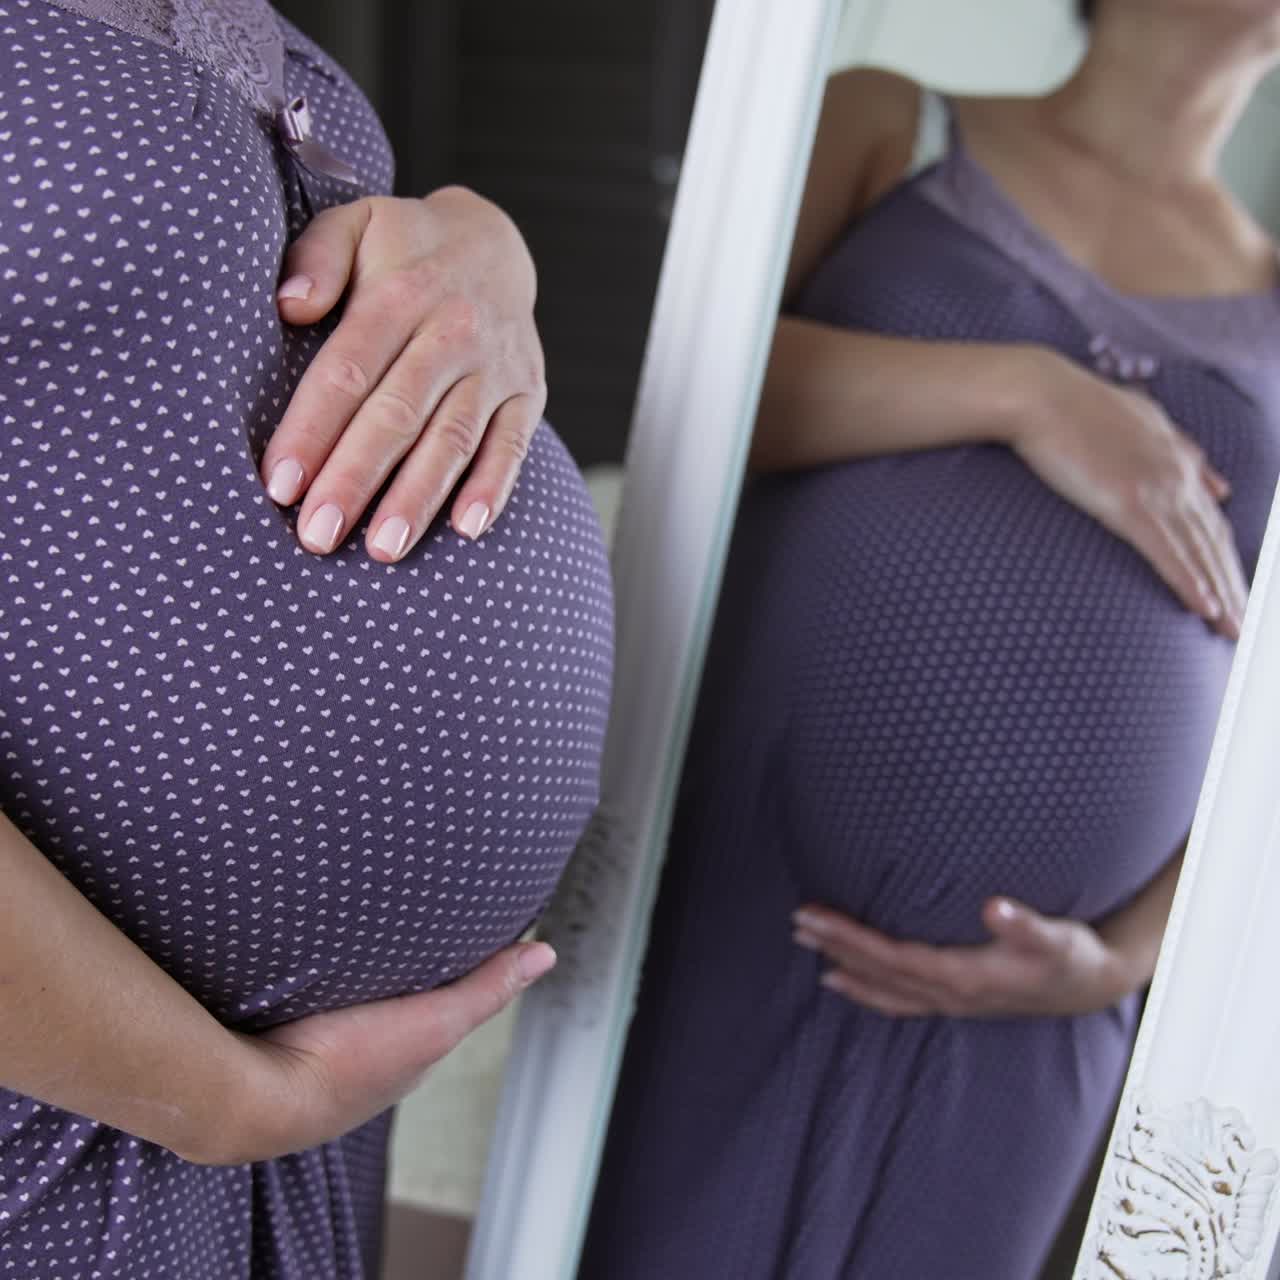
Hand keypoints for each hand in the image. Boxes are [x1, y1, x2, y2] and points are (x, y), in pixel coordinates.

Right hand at [197, 940, 554, 1163]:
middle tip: (396, 907)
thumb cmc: (346, 1065)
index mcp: (400, 1059)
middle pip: (387, 1000)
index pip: (435, 1007)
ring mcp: (310, 1047)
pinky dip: (304, 967)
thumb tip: (546, 954)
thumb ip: (486, 988)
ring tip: (347, 915)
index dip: (445, 969)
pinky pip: (295, 990)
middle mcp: (358, 1057)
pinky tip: (297, 941)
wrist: (250, 1090)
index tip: (451, 921)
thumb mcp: (435, 1021)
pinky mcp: (266, 1030)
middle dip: (394, 963)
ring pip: (340, 995)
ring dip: (344, 963)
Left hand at [261, 186, 546, 559]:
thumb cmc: (403, 251)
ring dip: (419, 497)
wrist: (495, 245)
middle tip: (318, 534)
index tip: (281, 484)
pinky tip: (465, 530)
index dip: (313, 429)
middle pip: (398, 414)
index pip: (348, 370)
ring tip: (383, 548)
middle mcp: (453, 332)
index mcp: (401, 294)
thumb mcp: (355, 226)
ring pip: (453, 439)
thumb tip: (290, 306)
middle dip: (357, 478)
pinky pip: (512, 445)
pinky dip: (493, 487)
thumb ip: (317, 258)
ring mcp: (495, 367)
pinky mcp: (528, 394)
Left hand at [791, 899, 1136, 1018]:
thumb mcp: (1058, 937)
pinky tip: (844, 979)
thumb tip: (995, 907)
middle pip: (878, 972)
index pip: (892, 956)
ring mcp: (950, 1001)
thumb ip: (1027, 924)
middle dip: (836, 946)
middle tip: (796, 922)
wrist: (1093, 985)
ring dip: (844, 967)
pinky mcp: (955, 998)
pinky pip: (899, 999)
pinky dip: (868, 990)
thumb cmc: (1073, 956)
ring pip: (884, 989)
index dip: (851, 937)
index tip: (816, 916)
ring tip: (808, 949)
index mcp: (964, 978)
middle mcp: (950, 995)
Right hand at [1011, 349, 1245, 637]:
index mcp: (1178, 459)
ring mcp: (1156, 491)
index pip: (1212, 522)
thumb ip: (1185, 453)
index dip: (1227, 560)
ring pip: (1199, 553)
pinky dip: (1188, 582)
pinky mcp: (1128, 504)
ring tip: (1231, 631)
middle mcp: (1177, 477)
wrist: (1041, 394)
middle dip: (1233, 588)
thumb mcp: (1144, 421)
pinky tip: (1203, 609)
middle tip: (1244, 629)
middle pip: (1215, 544)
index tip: (1235, 592)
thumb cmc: (1076, 405)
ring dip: (1220, 595)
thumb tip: (1218, 488)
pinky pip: (1167, 553)